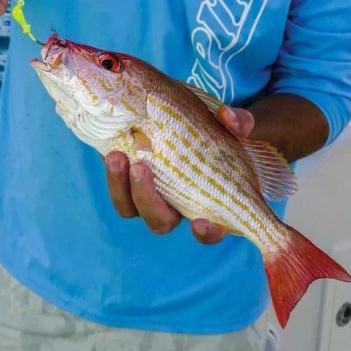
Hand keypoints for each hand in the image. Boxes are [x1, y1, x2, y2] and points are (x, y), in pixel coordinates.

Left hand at [105, 107, 254, 243]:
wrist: (178, 118)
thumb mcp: (231, 124)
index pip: (209, 232)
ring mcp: (147, 194)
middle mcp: (174, 205)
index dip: (207, 233)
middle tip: (141, 167)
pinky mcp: (126, 180)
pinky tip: (113, 151)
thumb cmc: (215, 131)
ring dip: (120, 186)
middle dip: (148, 201)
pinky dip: (112, 173)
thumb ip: (238, 122)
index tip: (201, 222)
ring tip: (117, 156)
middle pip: (159, 223)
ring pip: (129, 208)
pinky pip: (115, 188)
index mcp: (205, 202)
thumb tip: (228, 117)